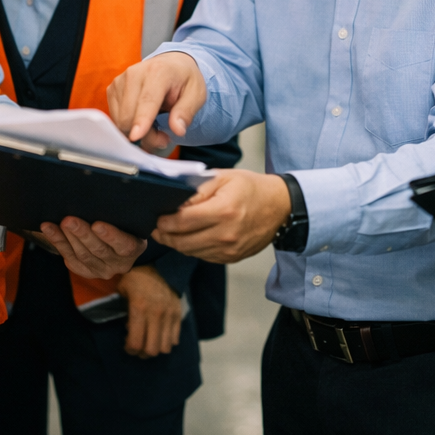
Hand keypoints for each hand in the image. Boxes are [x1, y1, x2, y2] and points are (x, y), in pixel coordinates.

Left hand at [39, 217, 145, 278]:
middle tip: (69, 220)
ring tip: (57, 223)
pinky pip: (70, 258)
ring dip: (67, 238)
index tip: (97, 224)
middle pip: (99, 250)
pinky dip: (58, 242)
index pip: (124, 245)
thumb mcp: (129, 217)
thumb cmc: (124, 221)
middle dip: (82, 234)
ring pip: (82, 255)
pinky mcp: (86, 271)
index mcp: (134, 248)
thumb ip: (120, 212)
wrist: (118, 238)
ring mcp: (102, 269)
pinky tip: (49, 229)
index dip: (111, 235)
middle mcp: (119, 264)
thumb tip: (102, 193)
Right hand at [107, 51, 206, 148]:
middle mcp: (134, 73)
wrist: (171, 64)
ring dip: (137, 132)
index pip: (148, 100)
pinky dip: (128, 126)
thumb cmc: (184, 80)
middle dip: (146, 135)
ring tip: (155, 125)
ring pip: (121, 121)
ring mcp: (120, 81)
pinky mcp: (112, 89)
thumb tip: (178, 129)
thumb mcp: (196, 94)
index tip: (136, 136)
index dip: (142, 120)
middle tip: (164, 137)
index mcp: (159, 71)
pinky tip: (142, 119)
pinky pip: (116, 119)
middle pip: (130, 116)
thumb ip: (187, 111)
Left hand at [116, 265, 182, 356]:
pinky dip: (167, 341)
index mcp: (139, 308)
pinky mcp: (178, 314)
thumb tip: (128, 328)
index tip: (126, 345)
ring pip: (165, 347)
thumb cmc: (137, 276)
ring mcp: (169, 315)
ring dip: (155, 349)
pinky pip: (175, 339)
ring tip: (149, 341)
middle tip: (137, 346)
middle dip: (142, 353)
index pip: (135, 343)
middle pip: (151, 350)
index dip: (129, 350)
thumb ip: (122, 308)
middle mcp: (156, 314)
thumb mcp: (123, 288)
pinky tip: (159, 334)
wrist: (161, 263)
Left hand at [152, 169, 290, 262]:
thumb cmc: (250, 187)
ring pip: (191, 252)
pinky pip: (203, 256)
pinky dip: (192, 248)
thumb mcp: (223, 177)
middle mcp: (226, 234)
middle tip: (156, 228)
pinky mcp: (232, 258)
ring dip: (176, 244)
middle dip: (165, 236)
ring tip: (168, 232)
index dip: (164, 222)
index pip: (183, 222)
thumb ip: (197, 189)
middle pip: (183, 242)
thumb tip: (174, 203)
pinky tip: (188, 237)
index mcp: (223, 210)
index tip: (156, 218)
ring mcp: (230, 249)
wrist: (279, 206)